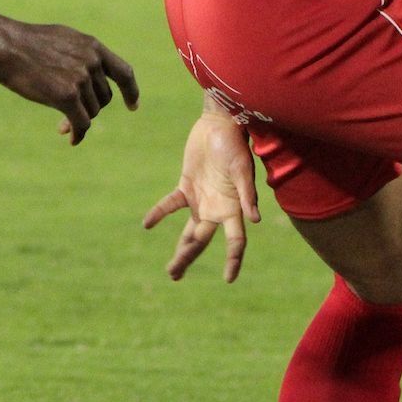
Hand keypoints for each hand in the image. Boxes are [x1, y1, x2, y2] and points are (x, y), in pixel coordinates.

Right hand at [0, 22, 138, 141]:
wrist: (4, 46)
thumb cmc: (26, 43)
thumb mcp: (62, 40)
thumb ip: (80, 54)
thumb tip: (90, 77)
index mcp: (93, 47)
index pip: (124, 72)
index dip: (131, 91)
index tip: (132, 106)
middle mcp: (92, 62)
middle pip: (104, 98)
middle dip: (90, 109)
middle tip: (70, 117)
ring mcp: (81, 78)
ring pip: (92, 111)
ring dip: (79, 120)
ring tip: (61, 124)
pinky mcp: (67, 95)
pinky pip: (82, 123)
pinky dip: (79, 133)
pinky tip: (72, 139)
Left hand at [143, 111, 261, 281]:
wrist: (219, 123)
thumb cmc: (235, 145)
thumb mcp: (242, 170)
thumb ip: (247, 194)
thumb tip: (255, 220)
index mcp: (233, 208)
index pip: (236, 241)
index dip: (233, 260)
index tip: (228, 279)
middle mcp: (218, 208)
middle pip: (202, 241)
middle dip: (188, 257)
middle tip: (173, 276)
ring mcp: (201, 199)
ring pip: (188, 231)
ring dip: (180, 248)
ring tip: (171, 270)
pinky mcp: (187, 186)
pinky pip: (171, 204)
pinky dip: (159, 213)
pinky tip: (147, 224)